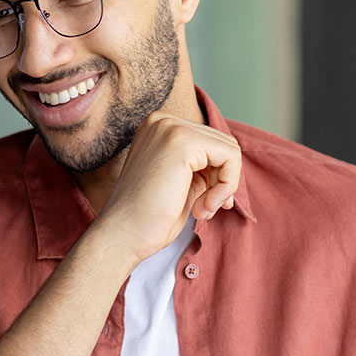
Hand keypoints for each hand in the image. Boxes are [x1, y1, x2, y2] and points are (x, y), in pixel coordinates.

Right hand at [92, 112, 240, 266]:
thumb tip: (233, 161)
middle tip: (204, 208)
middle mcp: (162, 120)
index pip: (211, 142)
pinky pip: (230, 157)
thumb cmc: (148, 217)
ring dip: (225, 186)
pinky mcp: (182, 141)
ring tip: (202, 209)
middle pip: (223, 143)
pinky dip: (227, 187)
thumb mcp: (180, 181)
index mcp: (158, 127)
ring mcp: (171, 127)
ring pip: (230, 150)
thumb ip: (201, 165)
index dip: (217, 175)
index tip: (207, 203)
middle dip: (223, 180)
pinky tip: (204, 207)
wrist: (123, 235)